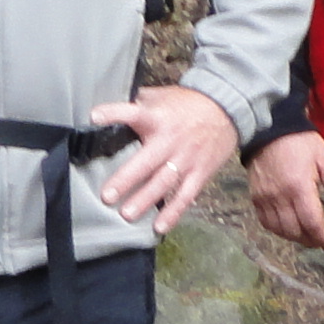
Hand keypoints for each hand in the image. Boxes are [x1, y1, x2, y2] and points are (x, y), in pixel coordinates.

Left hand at [95, 84, 240, 227]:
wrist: (228, 108)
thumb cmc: (188, 104)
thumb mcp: (162, 95)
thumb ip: (138, 102)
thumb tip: (107, 106)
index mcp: (157, 118)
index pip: (133, 112)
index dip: (114, 113)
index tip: (94, 116)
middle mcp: (170, 141)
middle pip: (146, 162)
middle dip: (126, 180)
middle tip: (107, 197)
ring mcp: (186, 159)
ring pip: (164, 183)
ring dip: (145, 200)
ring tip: (127, 215)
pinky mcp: (200, 173)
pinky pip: (185, 195)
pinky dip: (174, 212)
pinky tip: (159, 227)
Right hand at [250, 127, 323, 251]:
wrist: (268, 129)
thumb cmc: (300, 142)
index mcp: (299, 187)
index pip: (312, 222)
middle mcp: (280, 197)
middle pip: (295, 231)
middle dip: (311, 240)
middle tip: (322, 241)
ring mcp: (265, 199)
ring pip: (280, 230)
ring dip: (295, 238)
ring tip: (308, 237)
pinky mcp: (255, 198)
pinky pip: (266, 223)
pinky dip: (279, 230)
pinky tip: (289, 228)